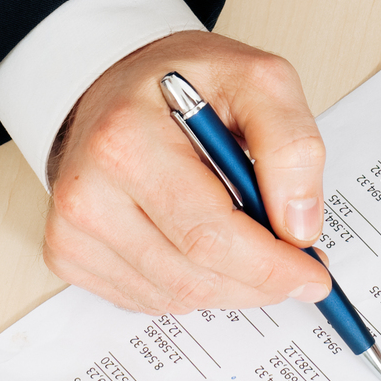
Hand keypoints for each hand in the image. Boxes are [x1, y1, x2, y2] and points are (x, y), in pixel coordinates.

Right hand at [44, 30, 332, 312]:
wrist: (118, 83)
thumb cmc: (183, 82)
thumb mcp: (258, 80)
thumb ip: (292, 145)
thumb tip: (299, 227)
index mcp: (127, 140)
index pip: (209, 234)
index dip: (270, 266)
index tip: (312, 274)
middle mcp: (87, 190)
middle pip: (194, 276)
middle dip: (258, 282)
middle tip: (296, 267)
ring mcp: (71, 228)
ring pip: (174, 297)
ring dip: (228, 286)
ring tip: (248, 243)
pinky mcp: (68, 253)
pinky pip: (147, 299)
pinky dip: (190, 285)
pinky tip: (200, 244)